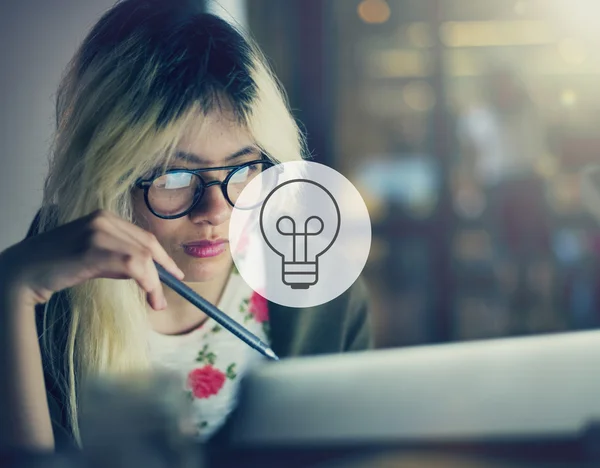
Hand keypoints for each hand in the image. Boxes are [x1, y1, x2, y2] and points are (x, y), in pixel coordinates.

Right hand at [0, 209, 183, 309]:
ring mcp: (98, 232)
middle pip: (148, 245)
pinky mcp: (92, 249)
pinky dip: (147, 282)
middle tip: (170, 293)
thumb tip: (148, 272)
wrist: (24, 271)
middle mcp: (104, 219)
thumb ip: (119, 256)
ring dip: (155, 282)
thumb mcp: (94, 256)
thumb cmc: (59, 266)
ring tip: (157, 302)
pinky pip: (133, 265)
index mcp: (105, 217)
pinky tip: (149, 296)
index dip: (163, 257)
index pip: (145, 237)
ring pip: (143, 256)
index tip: (175, 274)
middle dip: (164, 270)